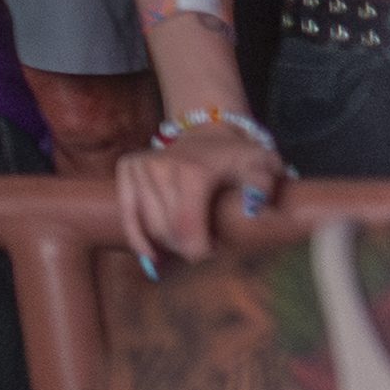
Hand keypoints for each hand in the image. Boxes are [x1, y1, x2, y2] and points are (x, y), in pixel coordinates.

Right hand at [116, 116, 288, 268]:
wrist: (210, 134)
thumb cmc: (239, 158)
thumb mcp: (262, 167)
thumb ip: (262, 189)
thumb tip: (252, 210)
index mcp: (192, 172)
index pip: (186, 229)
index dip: (201, 250)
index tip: (216, 250)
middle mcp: (159, 167)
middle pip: (166, 230)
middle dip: (186, 248)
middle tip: (204, 246)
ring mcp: (140, 166)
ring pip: (149, 225)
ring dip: (168, 243)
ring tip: (188, 239)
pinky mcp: (128, 167)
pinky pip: (127, 213)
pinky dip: (136, 237)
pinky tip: (150, 255)